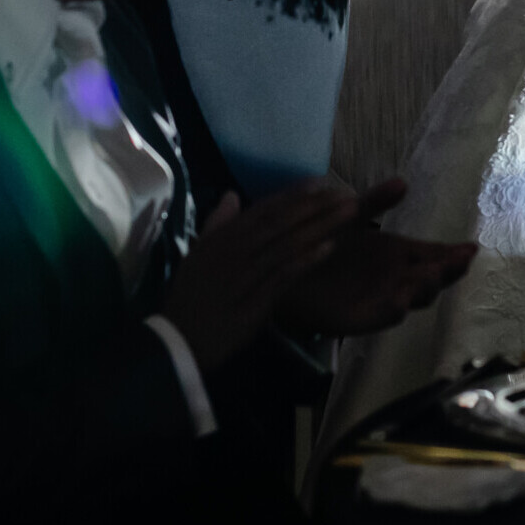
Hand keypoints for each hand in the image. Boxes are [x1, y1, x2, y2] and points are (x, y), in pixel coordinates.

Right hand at [160, 183, 360, 370]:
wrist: (176, 341)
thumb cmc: (188, 298)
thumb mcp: (197, 255)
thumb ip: (216, 224)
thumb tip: (231, 194)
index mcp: (223, 238)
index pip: (264, 209)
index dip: (294, 195)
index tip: (321, 182)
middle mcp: (235, 250)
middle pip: (282, 222)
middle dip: (315, 206)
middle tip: (345, 193)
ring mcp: (245, 275)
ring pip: (287, 244)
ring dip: (320, 226)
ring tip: (348, 214)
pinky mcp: (254, 302)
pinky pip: (283, 276)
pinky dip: (306, 260)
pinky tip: (329, 248)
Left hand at [277, 211, 476, 335]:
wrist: (285, 268)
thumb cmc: (322, 241)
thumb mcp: (350, 216)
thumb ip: (375, 202)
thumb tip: (403, 182)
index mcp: (398, 255)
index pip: (434, 256)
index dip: (454, 254)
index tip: (472, 247)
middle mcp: (396, 279)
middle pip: (431, 279)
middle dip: (447, 271)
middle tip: (460, 262)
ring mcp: (380, 299)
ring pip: (411, 298)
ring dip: (424, 289)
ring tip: (433, 276)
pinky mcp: (359, 319)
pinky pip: (380, 317)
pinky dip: (392, 309)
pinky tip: (399, 301)